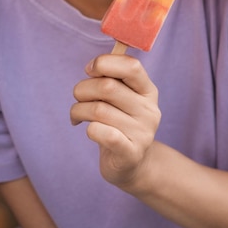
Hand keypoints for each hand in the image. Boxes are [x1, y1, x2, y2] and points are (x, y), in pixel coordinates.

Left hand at [70, 54, 160, 188]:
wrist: (130, 164)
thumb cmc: (119, 123)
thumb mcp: (121, 98)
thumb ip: (111, 79)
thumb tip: (93, 66)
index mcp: (148, 91)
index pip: (131, 66)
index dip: (105, 62)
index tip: (89, 70)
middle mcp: (149, 110)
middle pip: (108, 87)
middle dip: (83, 89)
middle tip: (78, 97)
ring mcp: (143, 133)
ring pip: (98, 110)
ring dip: (79, 110)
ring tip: (77, 115)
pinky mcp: (131, 154)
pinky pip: (102, 133)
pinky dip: (90, 129)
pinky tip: (88, 130)